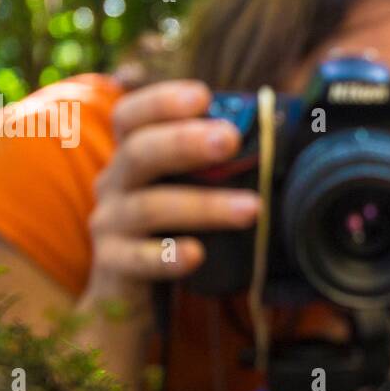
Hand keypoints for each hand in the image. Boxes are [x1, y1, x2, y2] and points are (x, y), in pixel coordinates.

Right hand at [76, 80, 257, 387]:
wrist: (128, 294)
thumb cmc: (170, 229)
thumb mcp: (184, 189)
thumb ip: (214, 165)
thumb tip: (280, 136)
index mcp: (132, 156)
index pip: (131, 115)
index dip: (161, 101)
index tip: (203, 96)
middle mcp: (113, 183)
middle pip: (140, 152)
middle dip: (185, 142)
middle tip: (230, 139)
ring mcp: (110, 224)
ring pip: (150, 207)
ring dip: (203, 204)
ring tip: (251, 209)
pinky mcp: (114, 265)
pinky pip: (138, 259)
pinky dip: (167, 256)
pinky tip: (196, 254)